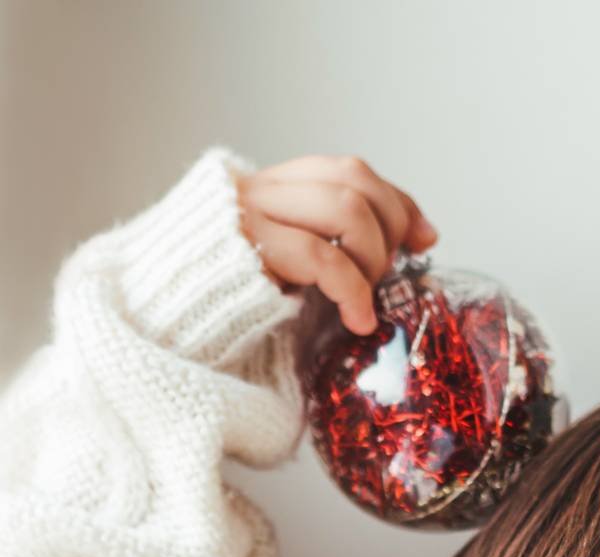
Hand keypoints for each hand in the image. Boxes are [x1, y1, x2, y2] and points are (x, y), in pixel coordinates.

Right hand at [235, 154, 438, 335]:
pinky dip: (354, 291)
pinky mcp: (247, 249)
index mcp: (272, 189)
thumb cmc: (228, 311)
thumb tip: (419, 238)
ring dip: (372, 259)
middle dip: (390, 228)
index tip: (425, 236)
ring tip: (364, 301)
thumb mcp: (287, 272)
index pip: (349, 170)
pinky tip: (358, 320)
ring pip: (345, 208)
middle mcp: (260, 190)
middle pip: (354, 178)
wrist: (156, 325)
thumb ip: (331, 247)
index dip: (396, 200)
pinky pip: (322, 256)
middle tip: (388, 277)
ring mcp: (250, 214)